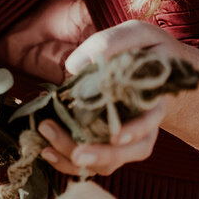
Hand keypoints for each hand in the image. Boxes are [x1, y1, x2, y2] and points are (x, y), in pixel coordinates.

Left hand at [39, 20, 179, 175]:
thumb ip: (111, 43)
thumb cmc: (145, 49)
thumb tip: (75, 65)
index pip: (150, 121)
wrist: (153, 67)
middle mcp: (142, 126)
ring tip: (47, 148)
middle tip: (77, 154)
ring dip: (76, 159)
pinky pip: (87, 162)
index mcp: (152, 100)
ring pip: (106, 163)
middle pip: (127, 152)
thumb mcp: (136, 35)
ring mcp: (122, 140)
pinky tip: (45, 150)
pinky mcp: (101, 143)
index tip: (117, 136)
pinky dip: (66, 160)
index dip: (136, 131)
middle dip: (102, 154)